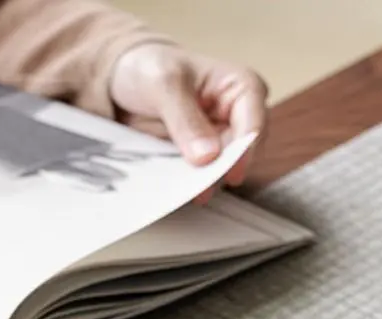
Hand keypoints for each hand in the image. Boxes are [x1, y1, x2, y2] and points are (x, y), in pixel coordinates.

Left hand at [109, 43, 267, 190]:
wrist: (127, 79)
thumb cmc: (150, 68)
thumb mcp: (163, 84)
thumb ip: (185, 119)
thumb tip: (208, 156)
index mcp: (243, 88)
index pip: (254, 126)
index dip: (243, 153)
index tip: (227, 173)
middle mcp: (240, 116)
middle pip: (242, 154)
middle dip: (221, 170)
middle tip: (199, 185)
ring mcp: (224, 140)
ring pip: (225, 170)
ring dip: (206, 181)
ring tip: (184, 186)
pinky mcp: (207, 159)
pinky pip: (205, 178)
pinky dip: (193, 184)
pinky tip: (178, 187)